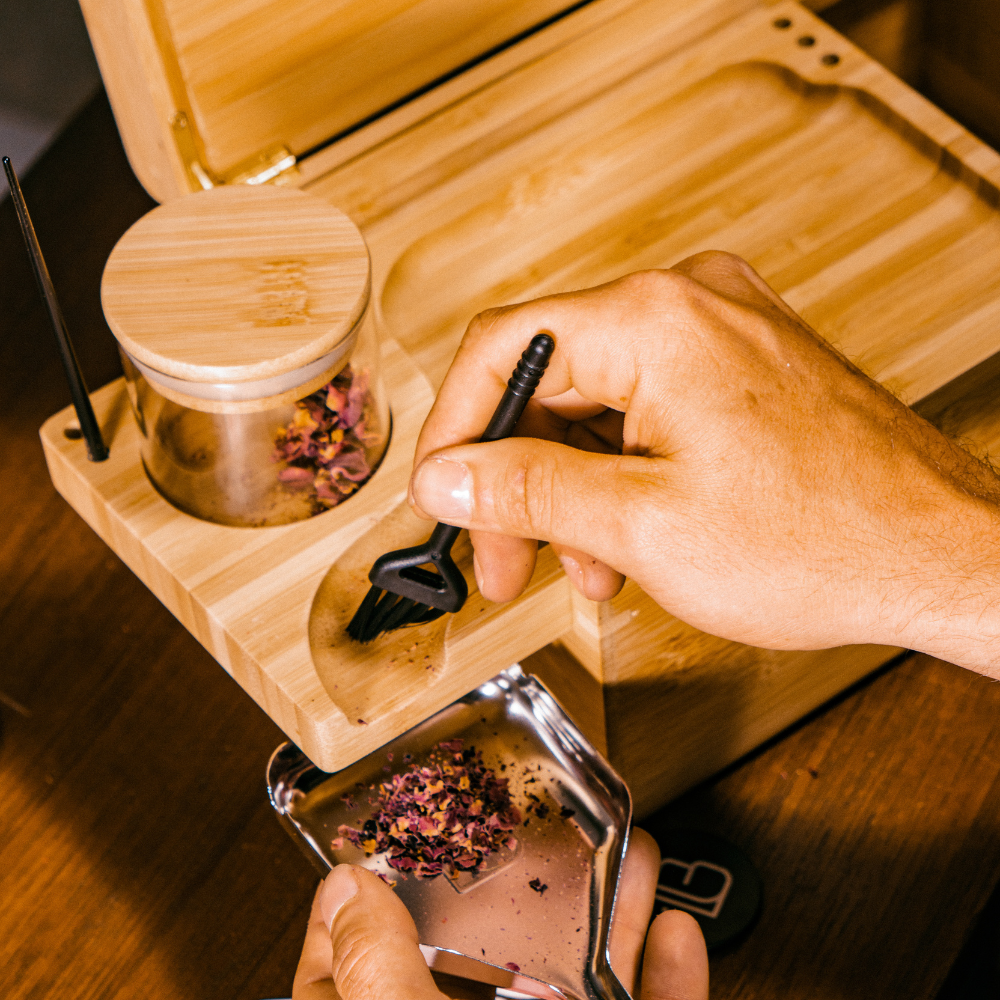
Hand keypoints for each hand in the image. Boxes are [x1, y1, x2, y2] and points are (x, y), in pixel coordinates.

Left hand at [292, 827, 707, 999]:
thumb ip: (372, 977)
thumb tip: (348, 891)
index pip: (356, 968)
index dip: (364, 899)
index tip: (379, 840)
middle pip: (490, 958)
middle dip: (524, 883)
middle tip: (538, 822)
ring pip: (578, 983)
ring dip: (608, 914)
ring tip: (621, 852)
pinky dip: (669, 983)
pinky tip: (676, 933)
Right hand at [408, 252, 999, 672]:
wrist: (940, 557)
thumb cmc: (827, 539)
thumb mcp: (643, 526)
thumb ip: (526, 492)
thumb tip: (447, 479)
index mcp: (655, 320)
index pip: (504, 348)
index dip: (455, 432)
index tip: (441, 497)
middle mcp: (687, 304)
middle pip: (547, 378)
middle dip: (515, 477)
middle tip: (503, 555)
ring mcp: (718, 331)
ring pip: (594, 402)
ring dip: (570, 486)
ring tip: (583, 564)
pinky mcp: (738, 366)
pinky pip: (643, 409)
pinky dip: (619, 473)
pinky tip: (625, 538)